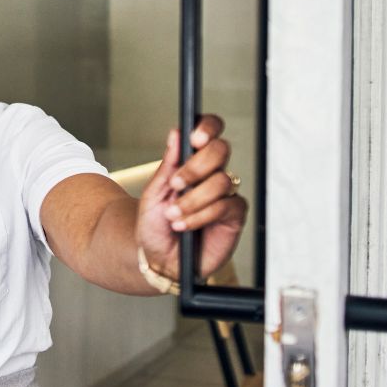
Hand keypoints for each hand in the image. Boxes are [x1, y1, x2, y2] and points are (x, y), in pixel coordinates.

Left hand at [135, 115, 247, 280]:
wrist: (157, 259)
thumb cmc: (155, 226)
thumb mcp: (153, 194)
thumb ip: (168, 165)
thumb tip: (176, 134)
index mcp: (192, 163)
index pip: (208, 133)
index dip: (207, 128)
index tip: (194, 137)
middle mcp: (211, 175)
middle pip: (221, 150)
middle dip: (197, 166)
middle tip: (177, 183)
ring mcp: (224, 195)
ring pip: (222, 181)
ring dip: (193, 199)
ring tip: (173, 214)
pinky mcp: (233, 216)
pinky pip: (226, 206)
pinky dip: (201, 215)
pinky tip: (185, 225)